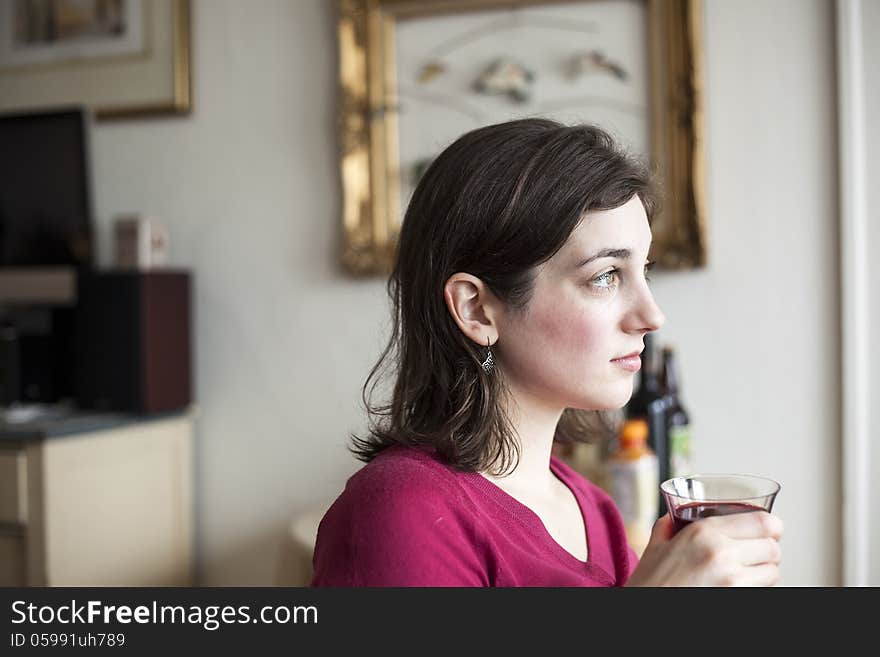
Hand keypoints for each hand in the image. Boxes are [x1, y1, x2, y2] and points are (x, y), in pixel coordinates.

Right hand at [624, 511, 783, 586]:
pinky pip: (762, 591)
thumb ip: (671, 525)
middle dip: (768, 550)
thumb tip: (678, 515)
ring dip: (765, 571)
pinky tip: (741, 586)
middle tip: (757, 553)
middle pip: (773, 548)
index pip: (763, 522)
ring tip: (748, 572)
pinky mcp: (736, 600)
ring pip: (773, 573)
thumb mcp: (656, 544)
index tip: (770, 529)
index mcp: (704, 531)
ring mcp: (732, 581)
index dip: (773, 526)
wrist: (642, 610)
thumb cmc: (649, 583)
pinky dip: (757, 588)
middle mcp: (722, 553)